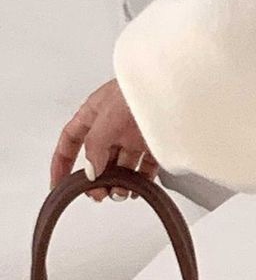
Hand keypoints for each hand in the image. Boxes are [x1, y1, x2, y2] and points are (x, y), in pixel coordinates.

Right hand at [51, 79, 158, 201]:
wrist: (172, 86)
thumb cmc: (137, 90)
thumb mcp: (106, 119)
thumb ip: (95, 147)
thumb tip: (91, 170)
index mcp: (93, 114)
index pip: (70, 141)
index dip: (62, 163)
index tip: (59, 184)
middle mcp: (112, 125)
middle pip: (97, 157)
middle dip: (95, 178)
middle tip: (98, 194)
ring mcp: (133, 133)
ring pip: (121, 164)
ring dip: (118, 182)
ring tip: (119, 193)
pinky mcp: (154, 141)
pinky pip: (145, 165)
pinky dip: (141, 179)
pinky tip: (138, 188)